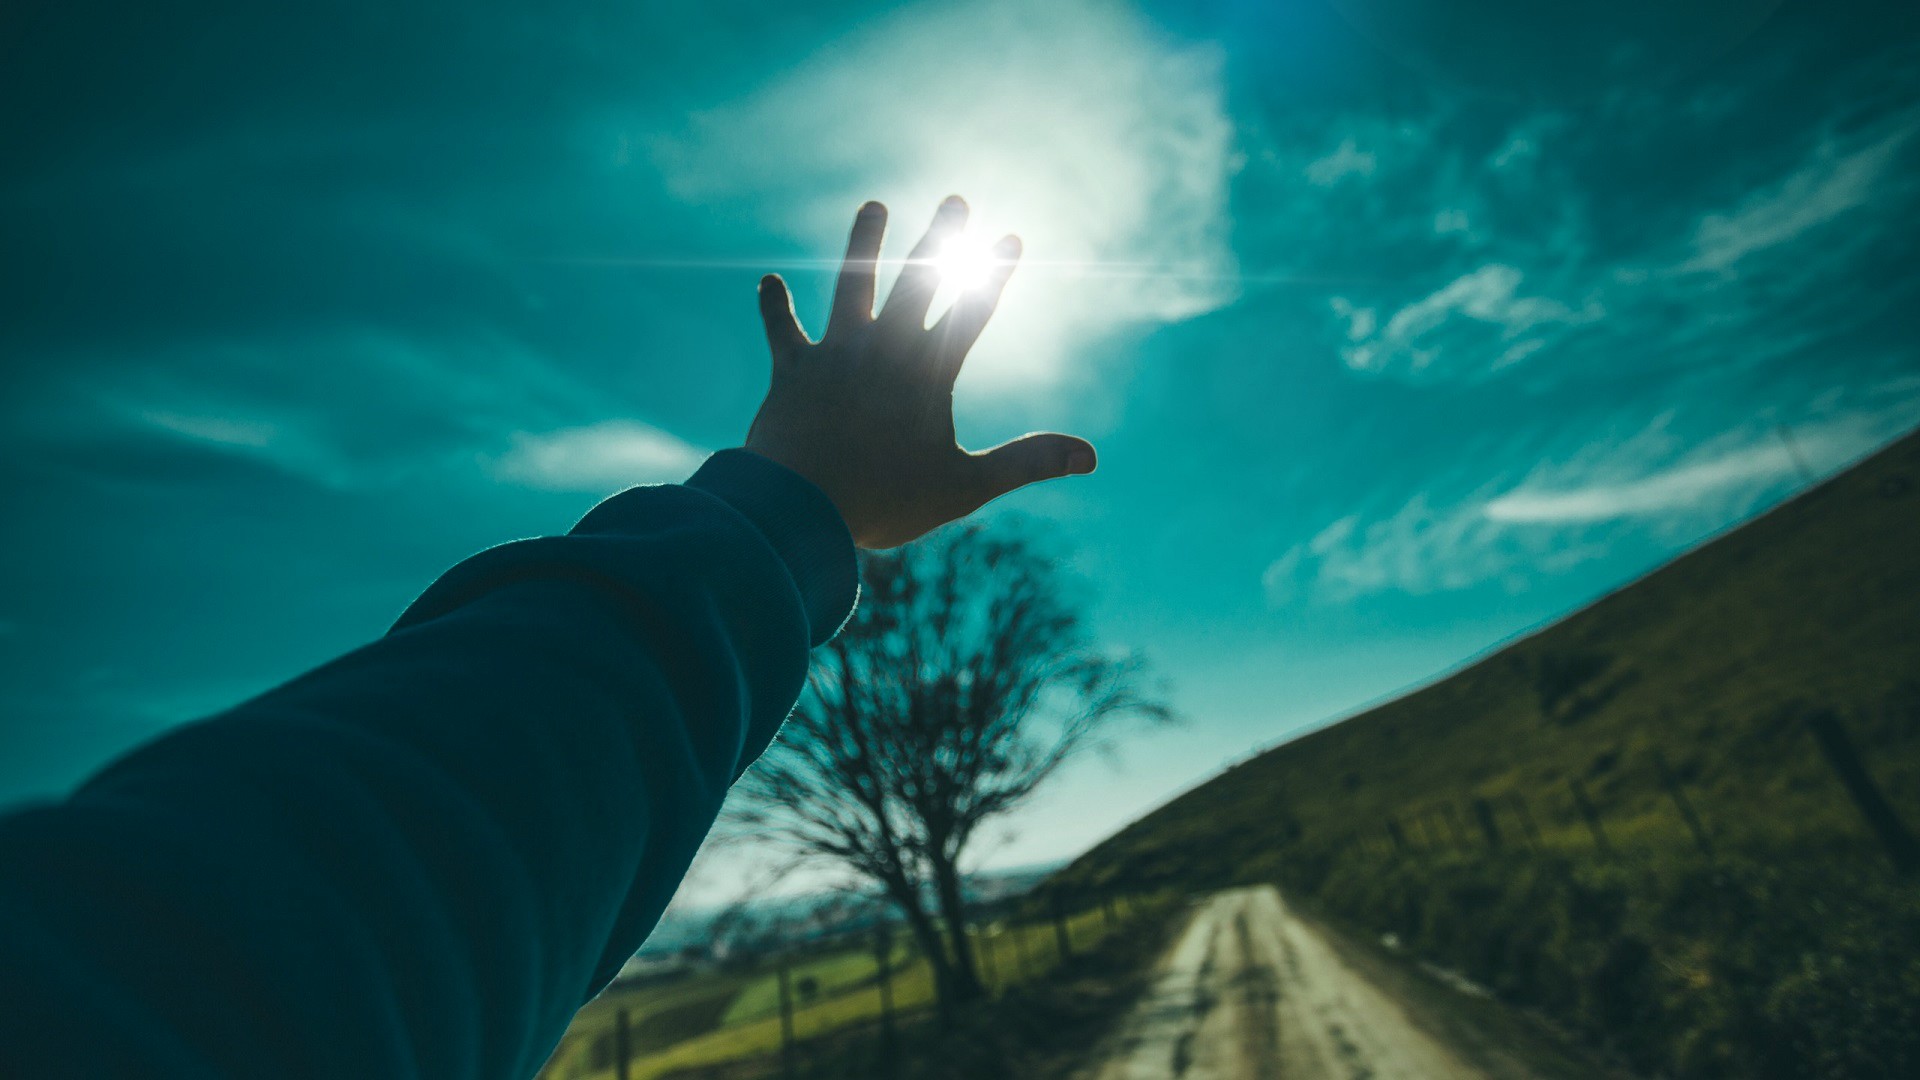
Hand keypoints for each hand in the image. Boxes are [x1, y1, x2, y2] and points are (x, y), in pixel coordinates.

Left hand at [744, 196, 1095, 548]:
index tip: (1013, 238)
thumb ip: (1026, 463)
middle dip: (941, 238)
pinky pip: (782, 330)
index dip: (995, 275)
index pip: (973, 312)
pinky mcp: (793, 368)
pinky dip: (775, 307)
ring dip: (863, 243)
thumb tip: (1091, 456)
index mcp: (929, 373)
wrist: (800, 506)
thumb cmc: (885, 500)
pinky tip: (769, 282)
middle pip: (918, 281)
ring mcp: (837, 353)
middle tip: (955, 200)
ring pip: (852, 284)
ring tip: (873, 207)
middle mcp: (884, 348)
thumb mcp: (965, 486)